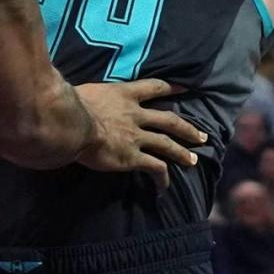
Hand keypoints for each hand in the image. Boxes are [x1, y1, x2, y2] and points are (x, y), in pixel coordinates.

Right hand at [74, 78, 206, 190]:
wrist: (74, 123)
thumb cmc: (72, 104)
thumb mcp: (87, 91)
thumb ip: (94, 95)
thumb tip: (83, 97)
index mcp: (124, 94)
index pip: (154, 86)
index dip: (171, 87)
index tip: (185, 88)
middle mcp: (136, 114)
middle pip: (169, 120)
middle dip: (187, 128)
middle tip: (201, 135)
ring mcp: (137, 136)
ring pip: (166, 144)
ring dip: (182, 153)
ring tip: (193, 160)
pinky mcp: (133, 157)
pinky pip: (154, 167)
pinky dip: (162, 177)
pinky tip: (164, 187)